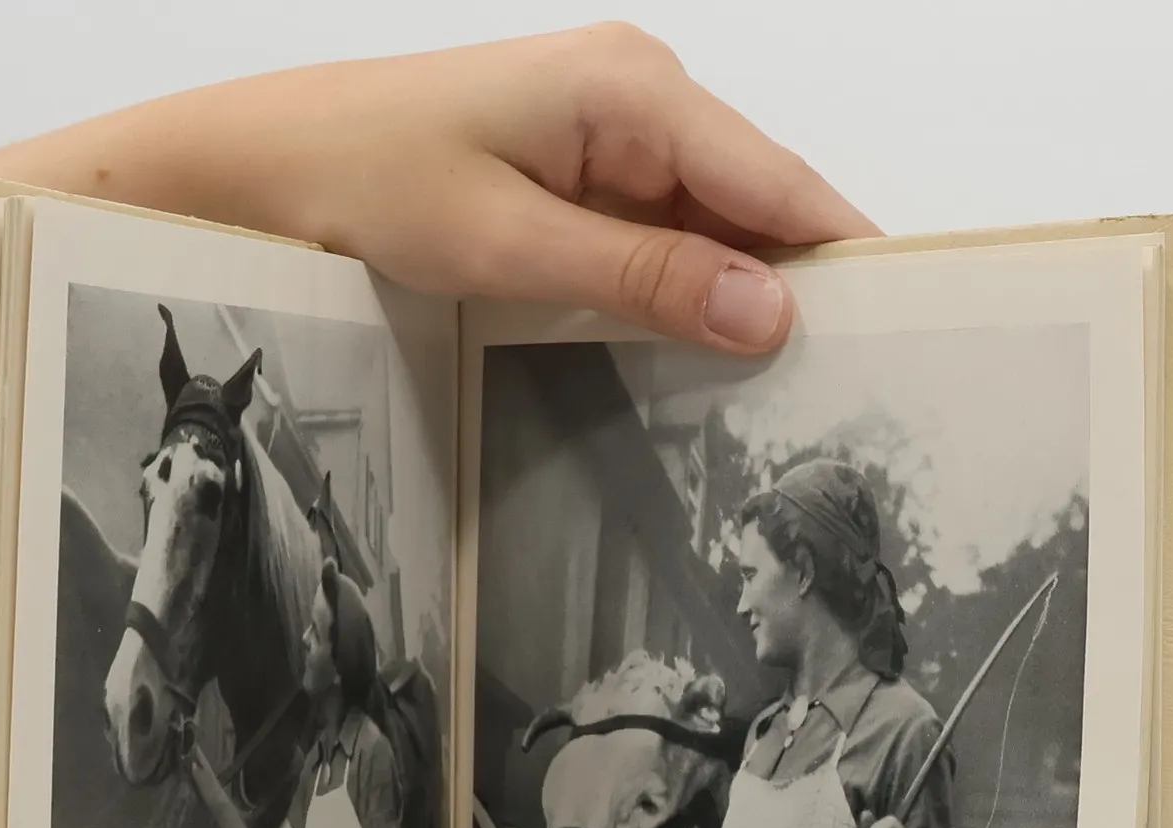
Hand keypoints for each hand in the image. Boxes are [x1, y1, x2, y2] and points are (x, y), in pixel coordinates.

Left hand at [183, 26, 879, 351]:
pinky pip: (664, 233)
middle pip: (759, 202)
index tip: (906, 329)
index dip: (842, 258)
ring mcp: (614, 131)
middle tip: (840, 391)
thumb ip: (645, 277)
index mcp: (637, 91)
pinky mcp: (584, 168)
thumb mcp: (512, 245)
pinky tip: (701, 352)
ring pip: (715, 225)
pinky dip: (686, 290)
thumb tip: (769, 310)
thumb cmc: (369, 181)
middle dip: (796, 287)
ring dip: (739, 298)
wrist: (267, 165)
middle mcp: (642, 96)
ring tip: (783, 390)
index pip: (779, 181)